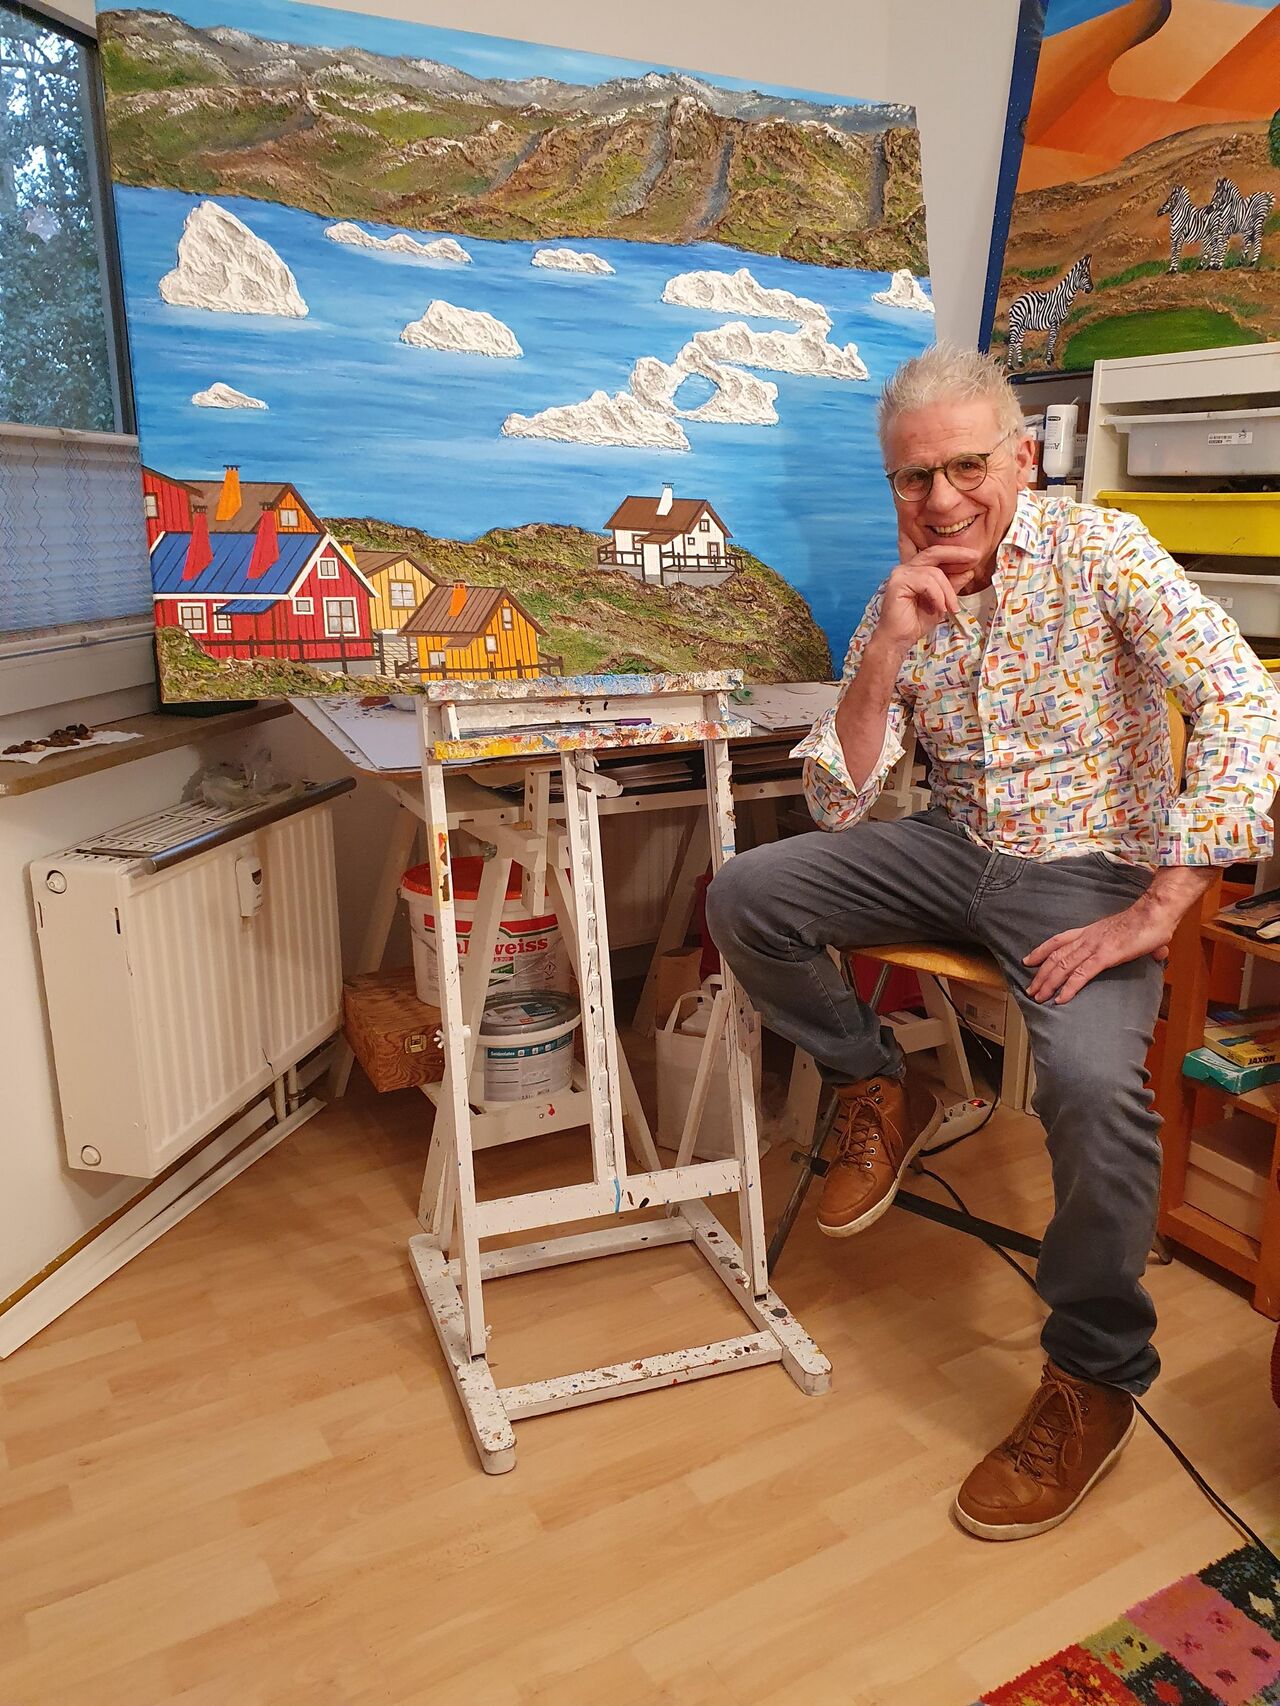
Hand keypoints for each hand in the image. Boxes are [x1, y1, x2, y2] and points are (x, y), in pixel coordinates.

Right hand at [874, 539, 982, 652]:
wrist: (898, 640)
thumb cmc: (915, 623)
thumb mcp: (941, 602)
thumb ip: (952, 586)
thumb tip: (969, 571)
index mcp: (915, 570)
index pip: (936, 554)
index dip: (955, 553)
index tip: (975, 556)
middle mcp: (906, 568)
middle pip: (934, 552)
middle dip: (957, 554)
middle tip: (975, 558)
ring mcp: (900, 574)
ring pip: (934, 572)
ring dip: (948, 592)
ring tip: (952, 608)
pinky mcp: (898, 583)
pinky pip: (927, 582)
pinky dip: (938, 596)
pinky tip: (940, 608)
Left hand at [1023, 898, 1173, 1004]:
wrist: (1156, 912)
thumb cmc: (1150, 922)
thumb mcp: (1136, 934)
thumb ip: (1142, 946)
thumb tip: (1158, 954)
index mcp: (1091, 931)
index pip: (1059, 940)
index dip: (1041, 951)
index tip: (1028, 961)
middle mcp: (1088, 938)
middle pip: (1055, 956)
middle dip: (1040, 974)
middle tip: (1030, 989)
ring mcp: (1094, 947)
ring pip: (1063, 966)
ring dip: (1048, 983)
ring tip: (1038, 997)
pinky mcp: (1105, 957)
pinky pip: (1081, 975)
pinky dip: (1068, 988)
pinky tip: (1060, 999)